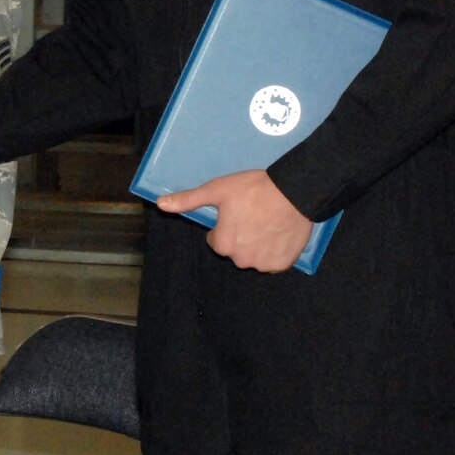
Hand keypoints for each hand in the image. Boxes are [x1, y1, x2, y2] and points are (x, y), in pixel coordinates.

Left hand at [157, 169, 310, 271]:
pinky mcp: (282, 264)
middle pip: (236, 251)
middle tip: (253, 217)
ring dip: (258, 246)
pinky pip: (273, 262)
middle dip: (241, 237)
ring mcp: (263, 264)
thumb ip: (188, 200)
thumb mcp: (217, 190)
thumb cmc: (253, 190)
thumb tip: (160, 204)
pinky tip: (278, 234)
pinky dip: (274, 252)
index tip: (237, 213)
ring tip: (267, 223)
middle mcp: (241, 260)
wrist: (294, 192)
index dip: (225, 226)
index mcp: (223, 244)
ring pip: (254, 257)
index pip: (217, 241)